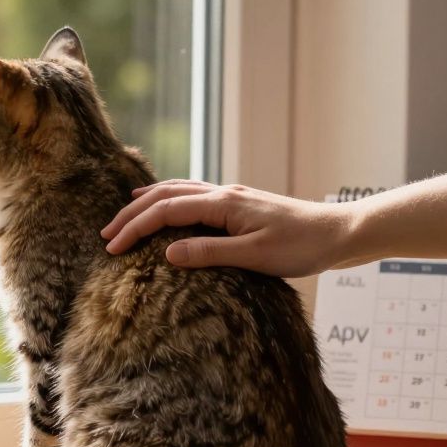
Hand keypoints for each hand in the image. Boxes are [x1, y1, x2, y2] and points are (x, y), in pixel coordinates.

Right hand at [101, 180, 353, 277]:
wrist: (339, 232)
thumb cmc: (302, 247)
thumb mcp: (255, 257)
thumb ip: (210, 253)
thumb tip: (167, 253)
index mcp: (223, 204)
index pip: (165, 211)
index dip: (135, 227)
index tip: (113, 248)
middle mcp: (223, 193)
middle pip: (165, 195)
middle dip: (132, 212)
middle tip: (107, 234)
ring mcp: (231, 197)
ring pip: (178, 190)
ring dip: (148, 202)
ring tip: (126, 214)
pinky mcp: (239, 205)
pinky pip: (194, 196)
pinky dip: (170, 200)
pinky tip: (169, 210)